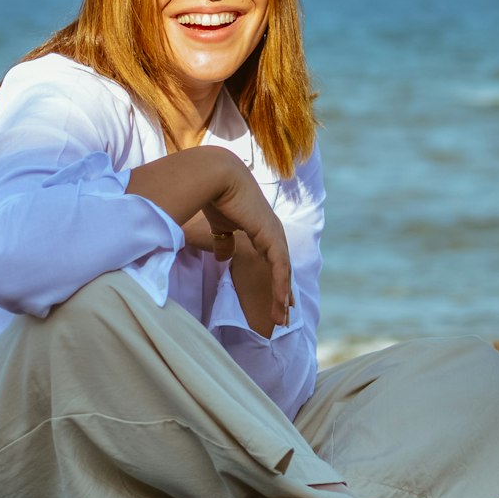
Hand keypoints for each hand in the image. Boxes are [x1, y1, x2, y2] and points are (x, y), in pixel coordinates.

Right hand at [126, 147, 292, 329]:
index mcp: (261, 229)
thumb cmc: (215, 197)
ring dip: (283, 297)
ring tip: (282, 320)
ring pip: (283, 272)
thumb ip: (225, 242)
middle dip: (283, 294)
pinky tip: (281, 304)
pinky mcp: (271, 237)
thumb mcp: (220, 227)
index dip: (276, 281)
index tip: (277, 301)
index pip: (273, 260)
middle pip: (282, 269)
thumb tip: (225, 257)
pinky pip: (280, 268)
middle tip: (284, 318)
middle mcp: (272, 232)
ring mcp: (274, 234)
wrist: (216, 177)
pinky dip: (281, 287)